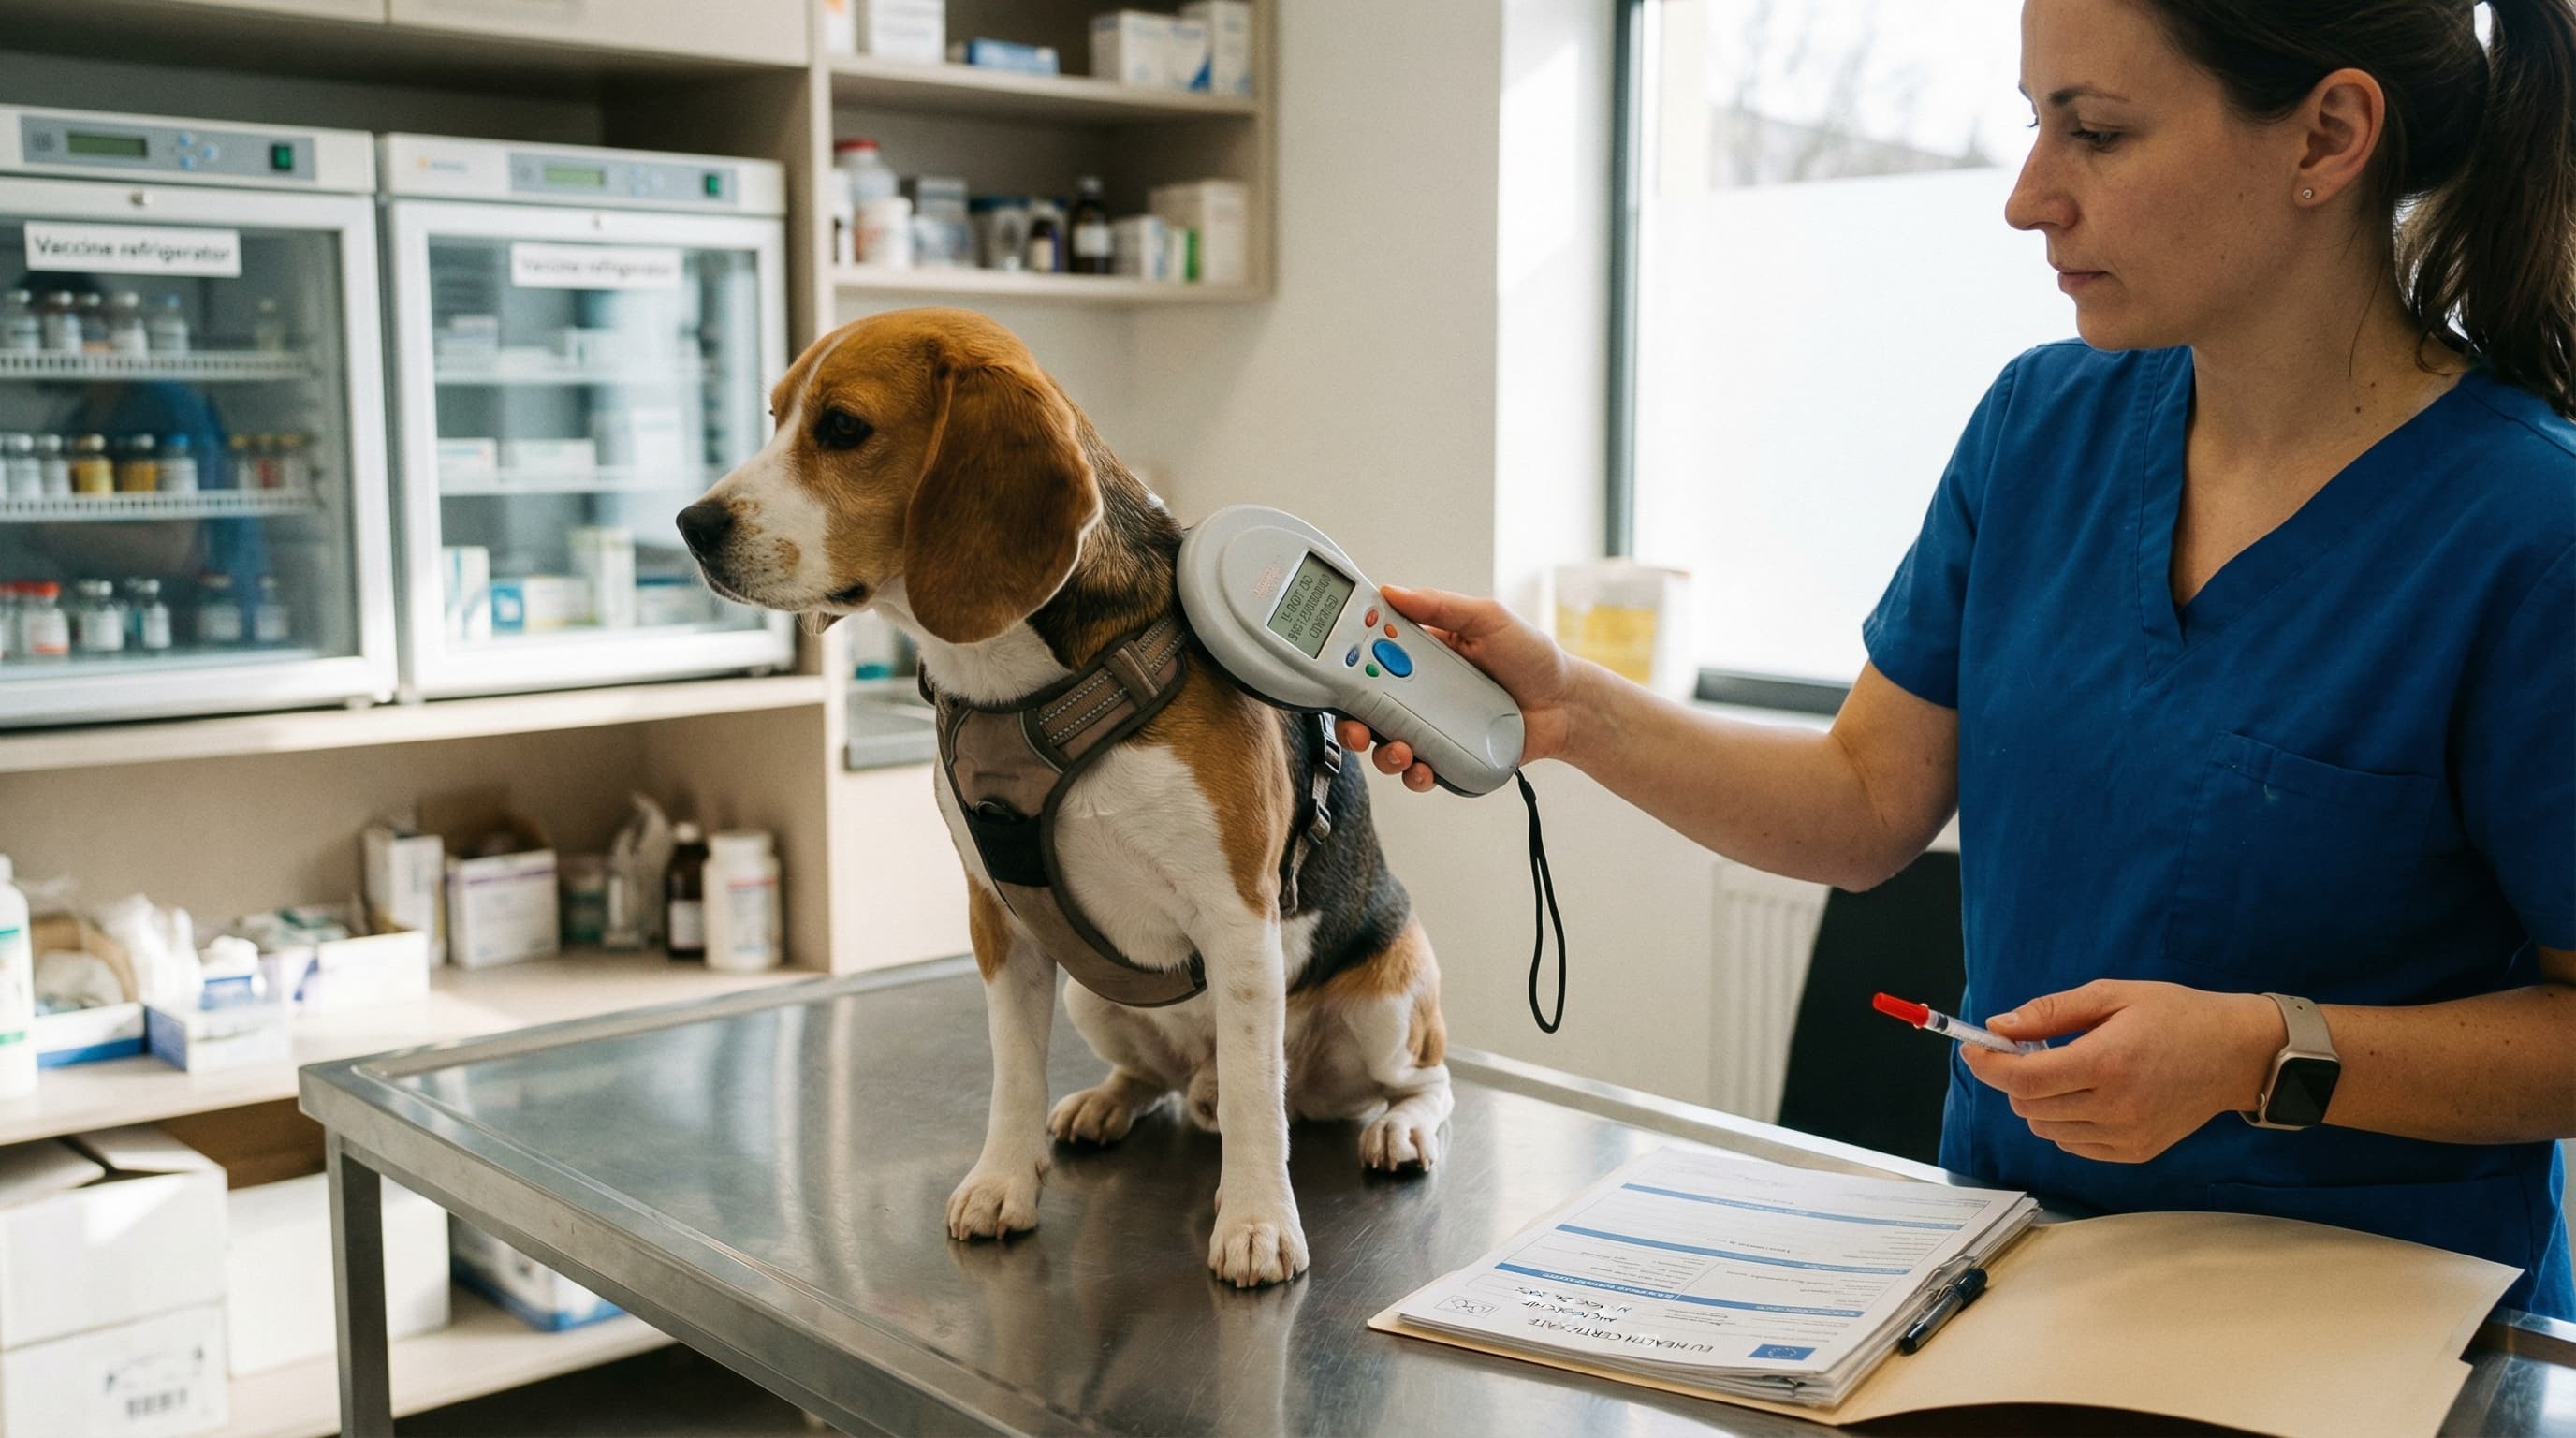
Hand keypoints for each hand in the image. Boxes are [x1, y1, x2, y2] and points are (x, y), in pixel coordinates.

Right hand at [1334, 584, 1583, 791]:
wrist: (1566, 705)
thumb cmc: (1532, 657)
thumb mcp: (1488, 619)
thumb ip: (1442, 606)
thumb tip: (1392, 592)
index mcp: (1423, 653)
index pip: (1372, 656)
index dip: (1349, 664)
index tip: (1338, 669)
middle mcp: (1420, 691)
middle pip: (1368, 707)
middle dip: (1353, 720)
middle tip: (1356, 726)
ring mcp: (1432, 726)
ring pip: (1386, 743)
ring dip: (1381, 751)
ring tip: (1400, 750)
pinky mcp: (1448, 756)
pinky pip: (1419, 771)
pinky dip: (1413, 774)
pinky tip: (1422, 769)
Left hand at [1962, 980, 2286, 1162]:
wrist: (2237, 1054)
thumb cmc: (2177, 1016)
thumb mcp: (2111, 996)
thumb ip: (2049, 1013)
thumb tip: (1998, 1026)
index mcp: (2107, 1064)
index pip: (2023, 1080)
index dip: (1987, 1065)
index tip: (1974, 1048)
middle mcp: (2115, 1107)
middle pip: (2028, 1106)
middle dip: (2014, 1077)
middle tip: (2029, 1049)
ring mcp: (2126, 1136)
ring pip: (2046, 1129)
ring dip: (2038, 1101)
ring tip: (2066, 1069)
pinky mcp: (2135, 1151)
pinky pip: (2073, 1143)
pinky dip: (2064, 1121)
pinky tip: (2086, 1093)